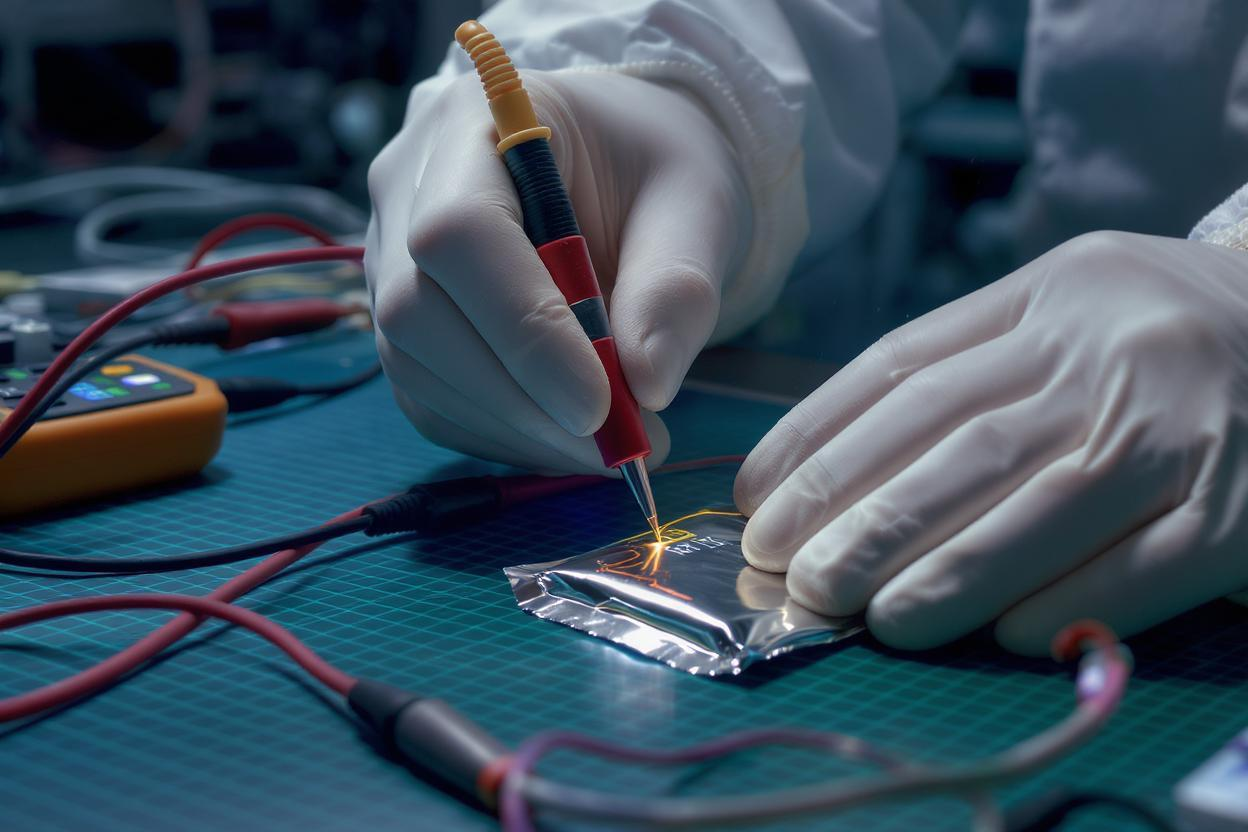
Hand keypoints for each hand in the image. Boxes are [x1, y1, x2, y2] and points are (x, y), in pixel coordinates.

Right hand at [365, 70, 747, 472]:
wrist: (624, 168)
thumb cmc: (655, 167)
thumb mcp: (696, 201)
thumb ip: (677, 284)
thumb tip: (648, 384)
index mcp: (475, 122)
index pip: (460, 231)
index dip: (522, 327)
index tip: (597, 405)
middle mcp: (407, 188)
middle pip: (417, 310)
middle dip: (518, 395)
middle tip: (616, 444)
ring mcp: (390, 258)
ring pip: (416, 366)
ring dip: (515, 427)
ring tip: (612, 446)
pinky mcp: (403, 324)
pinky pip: (429, 399)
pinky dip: (502, 437)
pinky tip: (569, 442)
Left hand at [734, 231, 1247, 653]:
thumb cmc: (1162, 329)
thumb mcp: (1067, 302)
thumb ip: (964, 358)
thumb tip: (829, 462)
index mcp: (1053, 292)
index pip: (907, 368)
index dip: (818, 438)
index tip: (759, 499)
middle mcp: (1112, 349)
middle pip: (958, 440)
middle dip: (861, 516)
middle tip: (795, 575)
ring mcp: (1182, 426)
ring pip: (1036, 504)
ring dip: (941, 570)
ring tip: (866, 614)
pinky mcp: (1242, 508)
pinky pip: (1139, 567)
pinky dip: (1063, 603)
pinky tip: (996, 636)